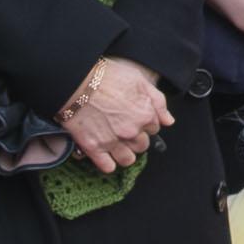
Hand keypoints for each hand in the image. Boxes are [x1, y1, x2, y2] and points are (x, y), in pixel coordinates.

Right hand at [61, 57, 173, 174]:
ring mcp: (113, 141)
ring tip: (116, 144)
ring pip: (128, 159)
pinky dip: (108, 163)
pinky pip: (108, 167)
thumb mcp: (139, 80)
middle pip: (142, 145)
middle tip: (124, 129)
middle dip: (136, 139)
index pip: (154, 128)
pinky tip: (105, 154)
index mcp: (145, 115)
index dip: (145, 123)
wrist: (75, 81)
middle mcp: (131, 132)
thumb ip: (157, 101)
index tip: (135, 118)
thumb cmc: (106, 76)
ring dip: (124, 154)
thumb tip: (168, 120)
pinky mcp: (94, 148)